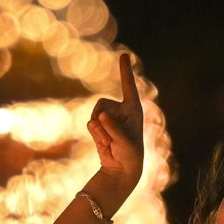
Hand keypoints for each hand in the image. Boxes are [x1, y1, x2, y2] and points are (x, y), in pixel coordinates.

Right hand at [86, 52, 145, 197]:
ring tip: (111, 142)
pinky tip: (105, 143)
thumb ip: (112, 127)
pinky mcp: (99, 125)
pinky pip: (90, 124)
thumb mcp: (124, 141)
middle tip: (113, 138)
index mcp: (133, 108)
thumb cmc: (129, 154)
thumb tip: (99, 116)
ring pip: (94, 115)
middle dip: (103, 121)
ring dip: (99, 131)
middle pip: (101, 103)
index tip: (125, 54)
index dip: (125, 70)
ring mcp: (109, 116)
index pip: (128, 86)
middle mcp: (120, 109)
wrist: (121, 169)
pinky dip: (96, 135)